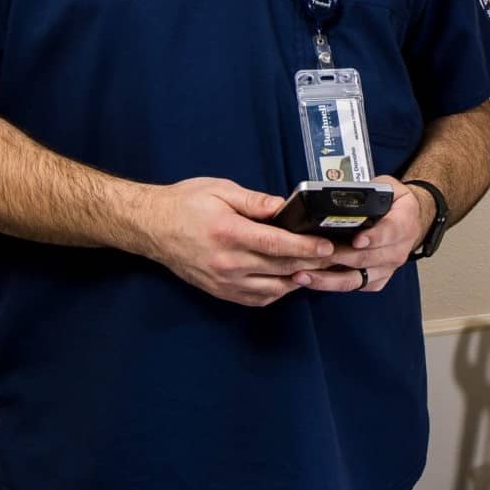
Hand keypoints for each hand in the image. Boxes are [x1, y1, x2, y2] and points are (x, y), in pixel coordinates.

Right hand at [141, 178, 343, 307]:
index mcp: (229, 233)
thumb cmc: (185, 204)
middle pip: (281, 268)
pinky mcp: (220, 291)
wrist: (151, 227)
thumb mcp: (221, 190)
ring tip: (320, 269)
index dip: (307, 247)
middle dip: (314, 262)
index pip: (277, 245)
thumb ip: (255, 201)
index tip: (329, 246)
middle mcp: (227, 262)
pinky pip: (257, 298)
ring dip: (299, 279)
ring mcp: (224, 281)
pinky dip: (278, 292)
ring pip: (273, 288)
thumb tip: (284, 207)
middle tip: (338, 257)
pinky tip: (291, 280)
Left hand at [288, 175, 430, 296]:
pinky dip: (330, 285)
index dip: (373, 238)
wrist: (410, 220)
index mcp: (404, 223)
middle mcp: (398, 250)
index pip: (390, 232)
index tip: (356, 240)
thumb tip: (341, 194)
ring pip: (356, 278)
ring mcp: (387, 268)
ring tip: (303, 274)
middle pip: (367, 259)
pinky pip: (353, 286)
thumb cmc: (394, 203)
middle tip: (315, 254)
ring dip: (327, 278)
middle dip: (339, 257)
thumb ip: (369, 190)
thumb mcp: (387, 187)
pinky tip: (311, 280)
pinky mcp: (377, 280)